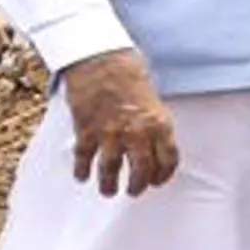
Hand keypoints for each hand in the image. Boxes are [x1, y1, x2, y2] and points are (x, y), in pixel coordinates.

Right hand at [60, 49, 177, 196]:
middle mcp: (137, 133)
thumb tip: (153, 146)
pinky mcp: (87, 131)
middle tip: (133, 191)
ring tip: (109, 191)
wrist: (100, 58)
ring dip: (109, 185)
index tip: (157, 181)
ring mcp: (110, 134)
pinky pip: (84, 159)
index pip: (168, 160)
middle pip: (141, 171)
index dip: (163, 175)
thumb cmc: (129, 73)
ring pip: (111, 171)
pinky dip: (82, 171)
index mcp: (159, 123)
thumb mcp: (153, 99)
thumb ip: (153, 124)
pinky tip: (82, 176)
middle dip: (138, 186)